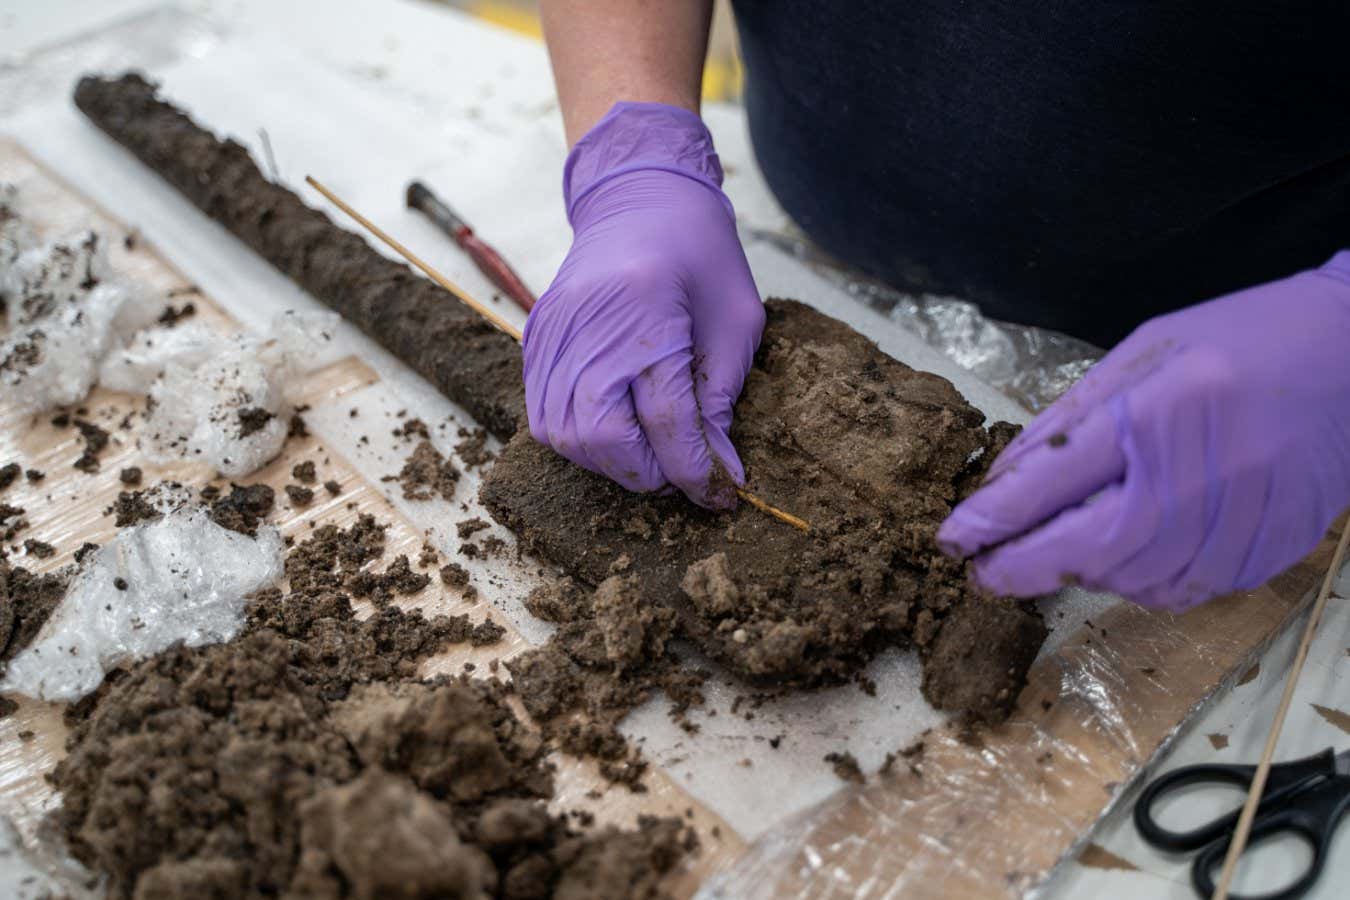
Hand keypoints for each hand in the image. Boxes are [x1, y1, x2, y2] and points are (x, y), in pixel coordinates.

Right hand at [523, 102, 764, 507]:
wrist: (638, 194)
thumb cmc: (698, 251)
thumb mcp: (735, 320)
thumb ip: (721, 396)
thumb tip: (715, 467)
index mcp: (646, 310)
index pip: (666, 419)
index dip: (697, 469)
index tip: (721, 494)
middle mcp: (588, 324)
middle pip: (603, 437)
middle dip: (648, 473)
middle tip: (684, 474)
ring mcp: (552, 332)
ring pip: (565, 436)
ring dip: (611, 463)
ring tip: (652, 455)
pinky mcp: (535, 339)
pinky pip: (543, 414)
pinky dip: (579, 439)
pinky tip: (616, 430)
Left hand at [938, 253, 1349, 610]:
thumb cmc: (1239, 341)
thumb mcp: (1143, 354)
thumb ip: (1071, 419)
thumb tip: (1004, 482)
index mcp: (1161, 408)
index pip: (1056, 480)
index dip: (995, 518)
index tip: (954, 539)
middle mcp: (1204, 470)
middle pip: (1093, 546)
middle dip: (1026, 567)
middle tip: (985, 573)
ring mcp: (1246, 517)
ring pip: (1137, 579)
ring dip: (1084, 576)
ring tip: (1059, 556)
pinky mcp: (1273, 547)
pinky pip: (1187, 588)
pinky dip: (1143, 581)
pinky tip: (1129, 557)